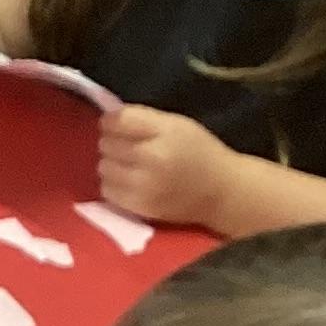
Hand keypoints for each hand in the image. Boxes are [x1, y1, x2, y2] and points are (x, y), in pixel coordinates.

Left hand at [96, 105, 238, 228]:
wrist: (222, 193)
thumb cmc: (200, 152)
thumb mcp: (178, 124)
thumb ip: (144, 119)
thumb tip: (108, 118)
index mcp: (165, 133)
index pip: (118, 120)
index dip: (111, 121)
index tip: (117, 124)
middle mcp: (152, 158)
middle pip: (106, 143)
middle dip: (113, 141)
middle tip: (128, 146)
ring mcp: (144, 186)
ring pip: (103, 166)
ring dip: (112, 163)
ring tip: (129, 164)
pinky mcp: (140, 207)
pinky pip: (107, 190)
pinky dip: (113, 184)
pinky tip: (129, 181)